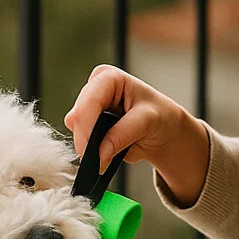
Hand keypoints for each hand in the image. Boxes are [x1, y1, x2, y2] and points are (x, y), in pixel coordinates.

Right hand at [65, 67, 207, 206]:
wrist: (163, 130)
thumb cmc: (159, 116)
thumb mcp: (147, 121)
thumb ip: (123, 134)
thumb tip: (101, 152)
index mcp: (108, 78)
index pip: (89, 102)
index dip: (87, 127)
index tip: (92, 152)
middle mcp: (94, 89)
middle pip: (77, 117)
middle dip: (87, 141)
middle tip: (101, 161)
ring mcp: (89, 106)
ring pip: (75, 130)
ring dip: (90, 146)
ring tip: (112, 152)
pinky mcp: (87, 123)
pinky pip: (79, 139)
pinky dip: (92, 149)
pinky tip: (107, 150)